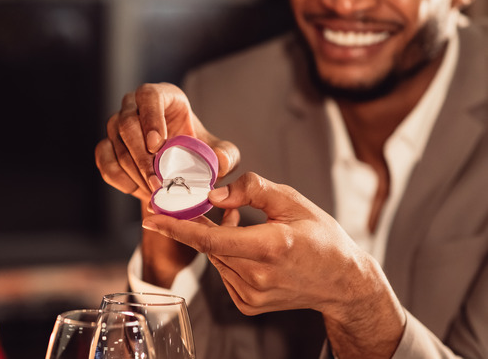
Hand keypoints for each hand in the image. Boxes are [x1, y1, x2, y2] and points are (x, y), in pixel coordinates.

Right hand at [95, 83, 238, 202]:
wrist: (177, 168)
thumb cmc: (196, 151)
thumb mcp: (218, 153)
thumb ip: (226, 155)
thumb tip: (220, 160)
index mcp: (162, 96)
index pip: (149, 96)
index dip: (151, 118)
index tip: (157, 145)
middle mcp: (134, 106)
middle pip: (127, 123)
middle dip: (142, 156)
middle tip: (158, 181)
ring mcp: (116, 125)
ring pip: (115, 144)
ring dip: (134, 171)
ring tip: (154, 191)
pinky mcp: (107, 146)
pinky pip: (105, 161)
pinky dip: (121, 179)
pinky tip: (139, 189)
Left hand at [142, 172, 405, 358]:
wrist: (342, 282)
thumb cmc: (320, 236)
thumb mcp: (291, 200)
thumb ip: (251, 190)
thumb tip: (214, 195)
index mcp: (270, 247)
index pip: (210, 237)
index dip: (177, 226)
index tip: (151, 215)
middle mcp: (257, 276)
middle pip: (208, 245)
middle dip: (195, 222)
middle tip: (188, 202)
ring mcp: (251, 295)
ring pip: (215, 258)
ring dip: (215, 237)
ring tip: (237, 219)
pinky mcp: (248, 305)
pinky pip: (224, 272)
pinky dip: (226, 254)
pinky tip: (245, 243)